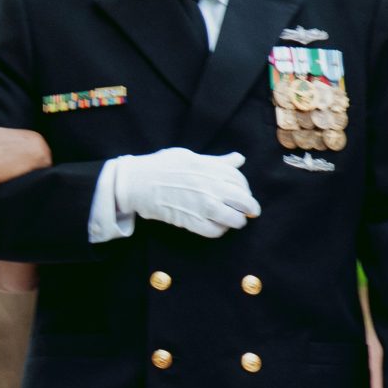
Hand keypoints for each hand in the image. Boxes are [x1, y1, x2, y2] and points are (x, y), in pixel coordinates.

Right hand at [110, 148, 259, 237]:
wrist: (136, 182)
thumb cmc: (161, 166)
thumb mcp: (190, 157)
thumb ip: (216, 162)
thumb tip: (238, 159)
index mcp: (211, 169)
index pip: (240, 182)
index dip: (245, 189)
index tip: (244, 195)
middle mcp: (211, 187)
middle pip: (244, 201)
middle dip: (250, 208)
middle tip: (249, 212)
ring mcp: (202, 206)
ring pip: (234, 219)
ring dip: (237, 221)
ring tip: (233, 220)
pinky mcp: (191, 221)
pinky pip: (215, 231)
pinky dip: (219, 230)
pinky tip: (216, 226)